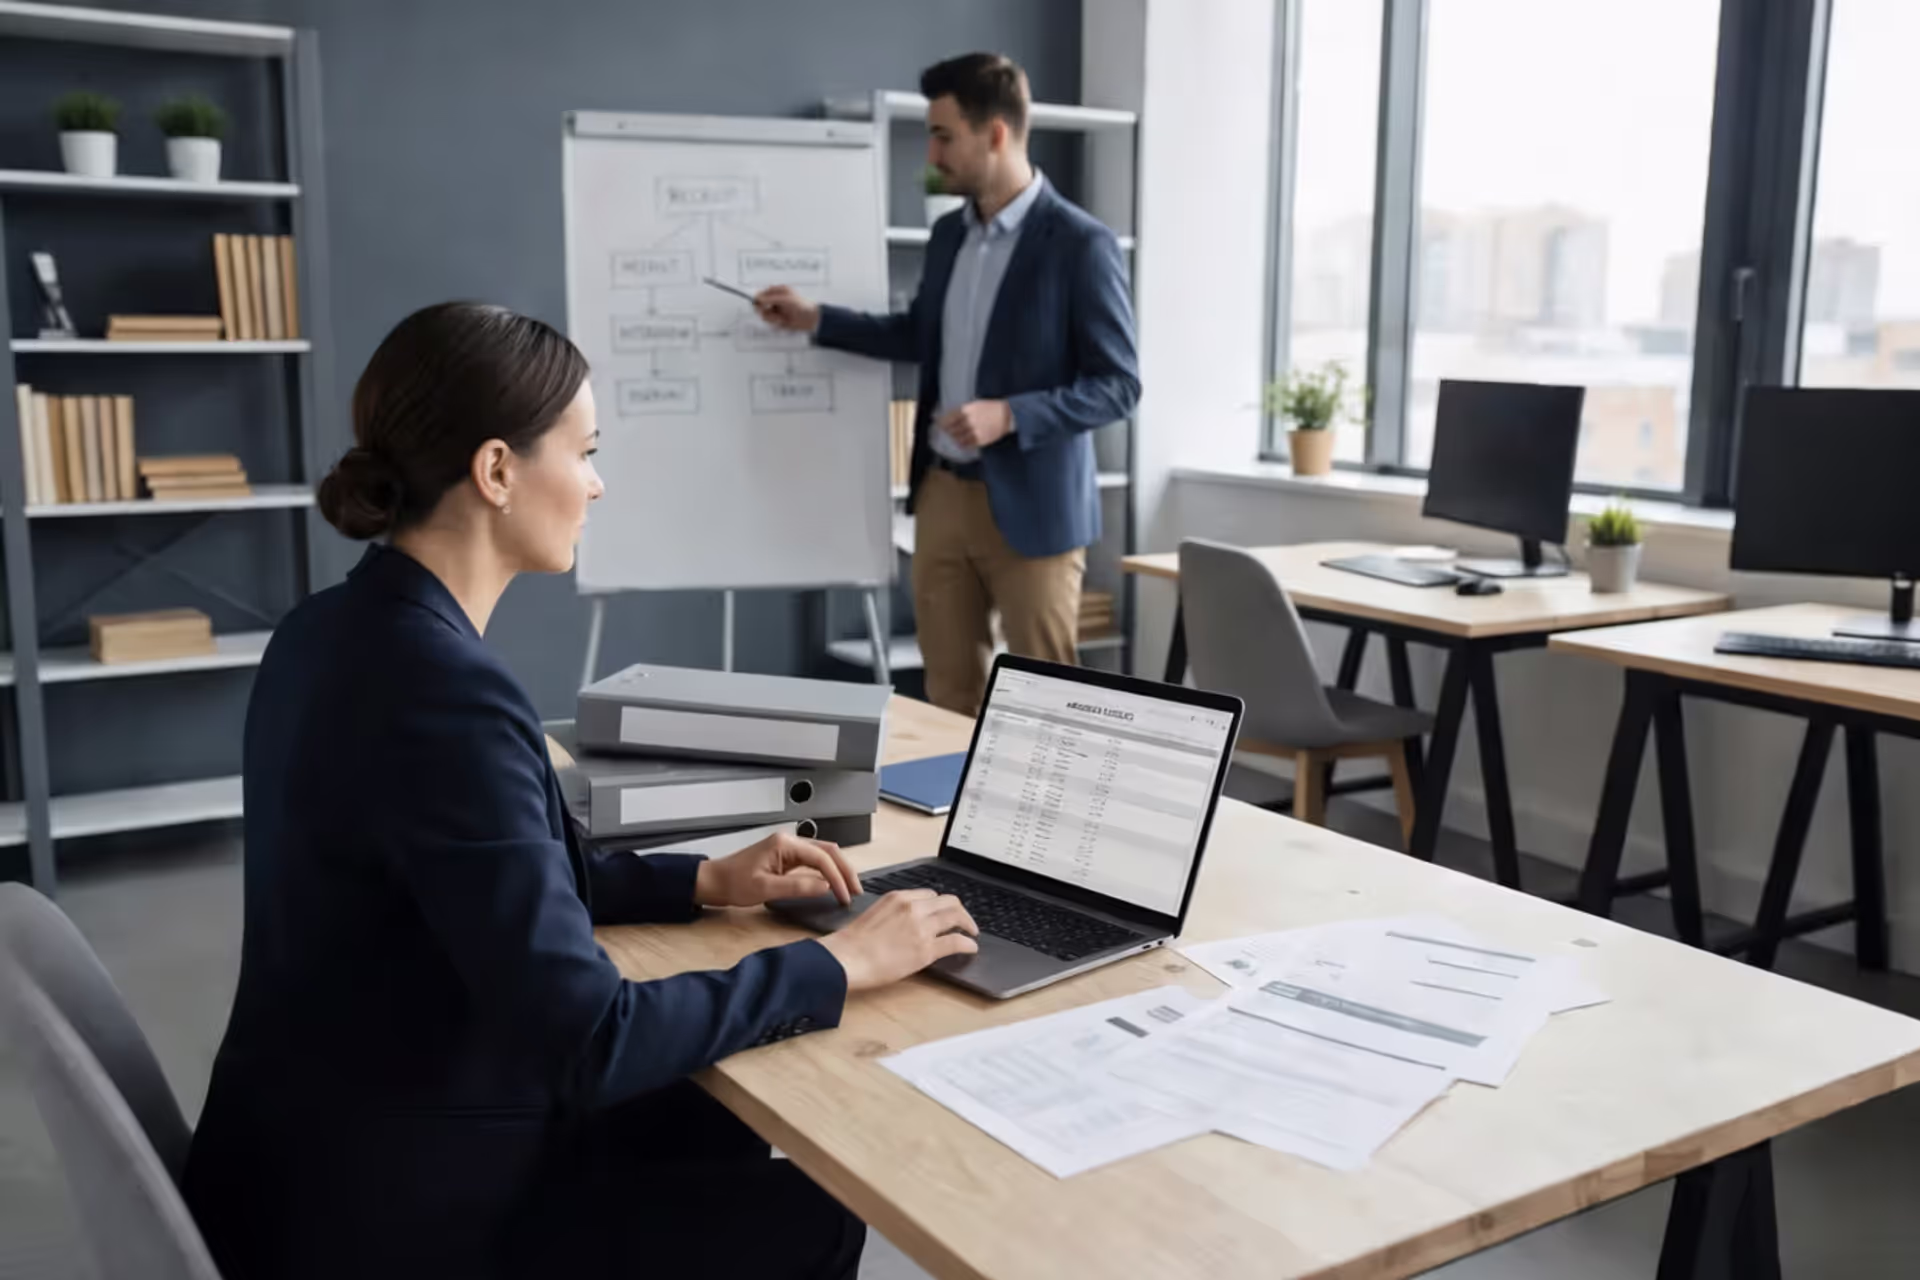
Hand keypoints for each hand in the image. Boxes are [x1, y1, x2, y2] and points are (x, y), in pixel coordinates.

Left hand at [693, 833, 858, 908]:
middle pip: (828, 851)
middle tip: (856, 891)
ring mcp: (789, 848)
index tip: (844, 896)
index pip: (821, 858)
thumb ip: (798, 887)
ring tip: (849, 889)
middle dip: (845, 870)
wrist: (714, 881)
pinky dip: (826, 873)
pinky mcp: (787, 857)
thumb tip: (826, 887)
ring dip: (838, 870)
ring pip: (823, 855)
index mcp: (785, 844)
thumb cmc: (733, 883)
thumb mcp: (765, 889)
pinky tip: (832, 885)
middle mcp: (790, 841)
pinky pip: (813, 862)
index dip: (837, 877)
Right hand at [753, 285, 820, 333]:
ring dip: (771, 318)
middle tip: (768, 312)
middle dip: (763, 310)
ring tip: (780, 318)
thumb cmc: (801, 306)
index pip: (762, 293)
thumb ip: (771, 298)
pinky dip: (775, 322)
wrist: (811, 320)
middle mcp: (775, 300)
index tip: (758, 304)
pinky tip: (783, 321)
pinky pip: (770, 321)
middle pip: (760, 304)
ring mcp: (776, 310)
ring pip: (764, 314)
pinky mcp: (777, 319)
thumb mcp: (785, 300)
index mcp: (778, 291)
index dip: (758, 299)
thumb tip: (758, 298)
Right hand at [819, 890, 979, 991]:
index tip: (943, 913)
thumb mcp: (875, 914)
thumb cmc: (853, 942)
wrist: (848, 958)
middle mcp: (913, 907)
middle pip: (948, 901)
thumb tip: (906, 922)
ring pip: (956, 917)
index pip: (929, 895)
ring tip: (972, 932)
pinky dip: (967, 943)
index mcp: (898, 897)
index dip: (940, 905)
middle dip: (960, 910)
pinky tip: (971, 947)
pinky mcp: (926, 949)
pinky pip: (956, 942)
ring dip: (968, 924)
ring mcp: (921, 927)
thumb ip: (894, 913)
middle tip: (964, 920)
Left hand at [937, 400, 1012, 449]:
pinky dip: (963, 444)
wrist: (1007, 415)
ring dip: (955, 438)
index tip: (939, 425)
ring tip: (955, 437)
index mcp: (967, 410)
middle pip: (952, 429)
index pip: (949, 418)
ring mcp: (974, 431)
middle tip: (947, 432)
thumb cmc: (991, 408)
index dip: (942, 423)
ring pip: (958, 438)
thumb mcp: (976, 404)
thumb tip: (952, 416)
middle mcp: (968, 421)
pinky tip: (962, 443)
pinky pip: (967, 444)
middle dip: (948, 431)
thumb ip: (964, 411)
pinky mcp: (980, 440)